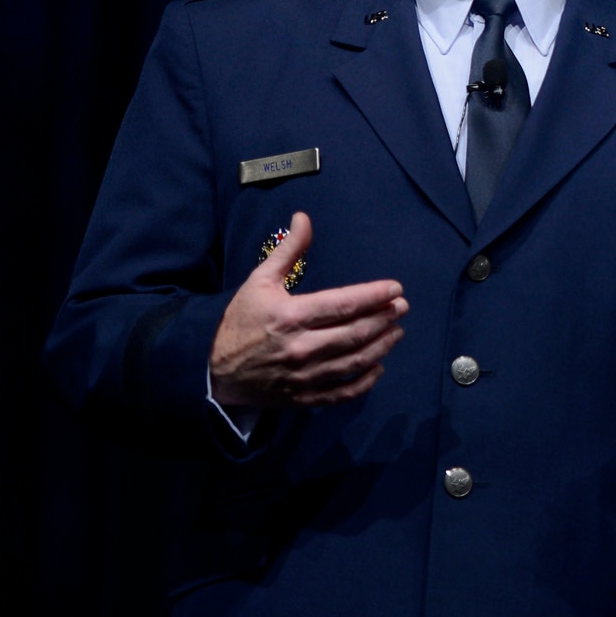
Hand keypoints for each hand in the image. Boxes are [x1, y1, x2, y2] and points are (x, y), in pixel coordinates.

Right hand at [208, 212, 408, 407]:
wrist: (213, 370)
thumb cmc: (240, 320)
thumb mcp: (259, 281)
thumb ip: (288, 250)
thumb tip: (304, 218)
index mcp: (290, 317)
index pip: (343, 304)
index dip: (374, 296)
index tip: (396, 289)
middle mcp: (300, 348)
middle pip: (355, 332)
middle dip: (385, 318)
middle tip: (402, 307)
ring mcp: (304, 376)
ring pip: (354, 361)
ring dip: (382, 345)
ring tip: (397, 331)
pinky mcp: (303, 398)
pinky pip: (343, 393)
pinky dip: (365, 382)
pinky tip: (379, 366)